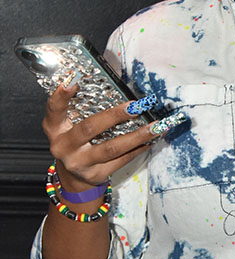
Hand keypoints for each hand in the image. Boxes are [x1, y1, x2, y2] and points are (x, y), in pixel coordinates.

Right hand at [42, 82, 161, 188]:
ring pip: (112, 148)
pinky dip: (137, 149)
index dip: (61, 96)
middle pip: (90, 128)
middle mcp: (64, 146)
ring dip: (137, 136)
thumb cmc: (75, 142)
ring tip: (156, 126)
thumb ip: (78, 107)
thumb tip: (111, 86)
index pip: (54, 109)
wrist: (73, 177)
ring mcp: (79, 163)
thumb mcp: (68, 125)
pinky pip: (121, 160)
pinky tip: (150, 140)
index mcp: (55, 129)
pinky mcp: (95, 175)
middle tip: (136, 105)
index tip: (71, 80)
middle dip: (115, 115)